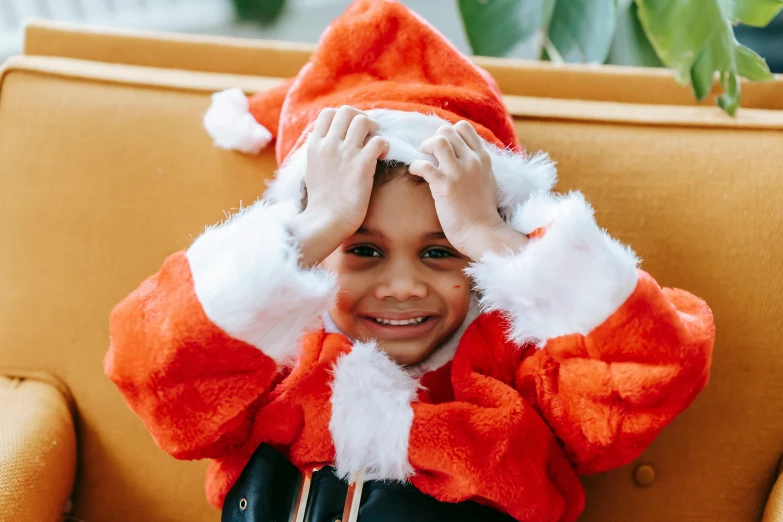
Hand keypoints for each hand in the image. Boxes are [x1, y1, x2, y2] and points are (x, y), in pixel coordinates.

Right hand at [292, 106, 389, 266]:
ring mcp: (345, 154)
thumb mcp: (312, 169)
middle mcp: (329, 145)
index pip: (328, 113)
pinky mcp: (362, 165)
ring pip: (363, 121)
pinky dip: (384, 146)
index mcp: (315, 145)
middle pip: (346, 111)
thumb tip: (331, 140)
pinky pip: (379, 141)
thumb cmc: (322, 200)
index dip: (344, 117)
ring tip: (375, 145)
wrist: (326, 220)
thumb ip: (321, 152)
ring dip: (374, 129)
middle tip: (368, 134)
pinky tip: (382, 158)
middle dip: (361, 117)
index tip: (351, 130)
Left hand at [409, 121, 527, 259]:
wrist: (482, 232)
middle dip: (433, 139)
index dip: (448, 133)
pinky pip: (425, 165)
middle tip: (428, 154)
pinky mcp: (445, 187)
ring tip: (423, 159)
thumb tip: (467, 156)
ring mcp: (459, 173)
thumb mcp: (488, 180)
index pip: (464, 128)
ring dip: (425, 147)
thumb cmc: (483, 211)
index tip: (442, 147)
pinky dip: (415, 166)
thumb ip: (478, 165)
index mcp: (483, 158)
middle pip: (447, 131)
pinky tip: (415, 173)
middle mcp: (473, 161)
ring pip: (438, 141)